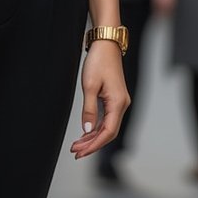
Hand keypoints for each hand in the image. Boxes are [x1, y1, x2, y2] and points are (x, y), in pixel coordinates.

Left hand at [69, 42, 129, 158]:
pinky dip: (95, 127)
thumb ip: (89, 109)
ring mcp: (118, 102)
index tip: (81, 152)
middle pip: (108, 132)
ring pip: (107, 126)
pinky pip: (106, 119)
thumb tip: (87, 129)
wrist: (106, 45)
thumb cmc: (98, 62)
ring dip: (92, 137)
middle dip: (92, 144)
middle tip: (75, 152)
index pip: (108, 132)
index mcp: (118, 103)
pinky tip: (85, 133)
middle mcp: (121, 105)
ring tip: (77, 145)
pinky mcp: (113, 99)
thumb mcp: (89, 86)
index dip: (94, 145)